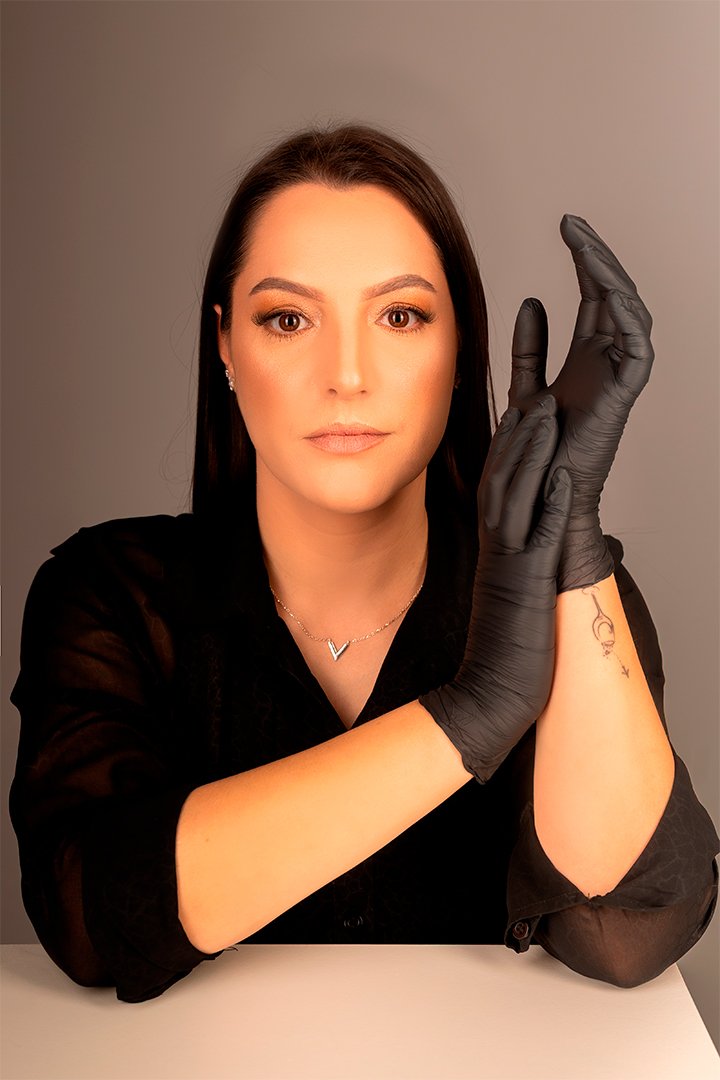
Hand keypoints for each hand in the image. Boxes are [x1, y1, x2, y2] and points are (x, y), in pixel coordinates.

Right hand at [419, 398, 571, 782]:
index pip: (497, 488)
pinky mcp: (527, 587)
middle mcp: (497, 550)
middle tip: (533, 396)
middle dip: (519, 435)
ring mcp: (510, 565)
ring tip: (548, 416)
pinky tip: (566, 479)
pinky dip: (552, 508)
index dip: (508, 448)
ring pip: (517, 498)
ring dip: (533, 455)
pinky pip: (541, 541)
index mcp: (494, 551)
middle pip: (503, 480)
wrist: (484, 699)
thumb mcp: (502, 597)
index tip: (518, 413)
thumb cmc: (499, 654)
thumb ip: (507, 566)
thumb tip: (518, 549)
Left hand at [509, 215, 653, 591]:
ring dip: (609, 278)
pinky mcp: (625, 395)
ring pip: (629, 314)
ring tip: (584, 247)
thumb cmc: (533, 452)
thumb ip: (530, 348)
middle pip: (612, 296)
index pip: (592, 297)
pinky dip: (627, 319)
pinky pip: (638, 349)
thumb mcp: (524, 386)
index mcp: (587, 358)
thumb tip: (532, 303)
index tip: (564, 227)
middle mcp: (608, 363)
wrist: (538, 497)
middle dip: (596, 257)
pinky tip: (606, 292)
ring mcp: (618, 377)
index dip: (583, 261)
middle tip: (572, 225)